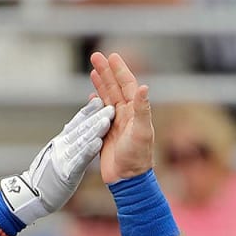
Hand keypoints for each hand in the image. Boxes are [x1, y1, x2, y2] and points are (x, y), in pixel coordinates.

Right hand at [0, 97, 113, 224]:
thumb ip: (67, 142)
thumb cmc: (46, 178)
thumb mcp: (55, 154)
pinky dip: (88, 151)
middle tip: (111, 106)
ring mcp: (62, 158)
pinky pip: (79, 160)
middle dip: (96, 116)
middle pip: (81, 128)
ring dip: (95, 130)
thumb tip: (75, 130)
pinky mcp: (66, 173)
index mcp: (60, 142)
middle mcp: (61, 146)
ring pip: (81, 141)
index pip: (76, 122)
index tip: (99, 100)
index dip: (88, 111)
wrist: (31, 196)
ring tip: (108, 119)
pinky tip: (98, 143)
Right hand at [89, 52, 154, 182]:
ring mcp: (116, 124)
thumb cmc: (137, 157)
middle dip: (106, 71)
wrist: (127, 180)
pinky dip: (96, 103)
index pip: (127, 85)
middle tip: (95, 55)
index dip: (120, 70)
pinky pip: (100, 114)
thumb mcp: (142, 131)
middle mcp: (126, 115)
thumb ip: (142, 109)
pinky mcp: (106, 134)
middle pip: (115, 87)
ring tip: (92, 69)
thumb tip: (144, 87)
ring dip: (100, 83)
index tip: (112, 56)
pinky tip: (91, 96)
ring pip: (107, 98)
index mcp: (134, 112)